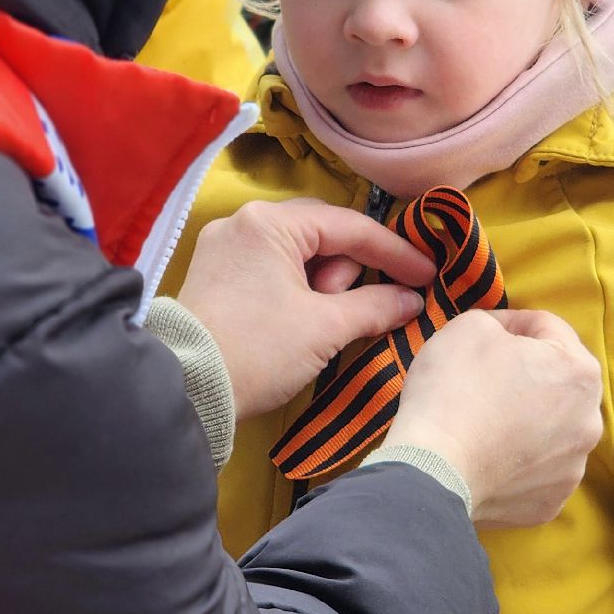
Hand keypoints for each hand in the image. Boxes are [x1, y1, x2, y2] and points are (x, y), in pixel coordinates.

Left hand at [177, 199, 435, 419]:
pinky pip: (272, 269)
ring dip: (321, 284)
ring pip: (297, 253)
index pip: (349, 227)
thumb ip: (376, 306)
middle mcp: (243, 223)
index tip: (427, 276)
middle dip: (348, 272)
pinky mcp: (214, 275)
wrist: (186, 390)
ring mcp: (224, 247)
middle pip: (322, 234)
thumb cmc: (258, 351)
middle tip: (349, 309)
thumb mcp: (325, 328)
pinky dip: (297, 290)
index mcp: (269, 223)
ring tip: (317, 322)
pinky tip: (302, 319)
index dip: (394, 252)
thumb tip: (412, 300)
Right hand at [385, 308, 602, 527]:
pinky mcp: (550, 502)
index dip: (511, 324)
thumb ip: (500, 323)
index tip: (484, 334)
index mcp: (579, 371)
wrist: (432, 470)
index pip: (547, 329)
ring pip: (548, 429)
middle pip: (554, 382)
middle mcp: (588, 422)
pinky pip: (534, 470)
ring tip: (481, 421)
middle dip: (524, 375)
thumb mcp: (470, 326)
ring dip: (523, 419)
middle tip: (481, 378)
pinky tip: (485, 455)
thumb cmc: (454, 391)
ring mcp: (572, 468)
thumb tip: (505, 338)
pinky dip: (514, 460)